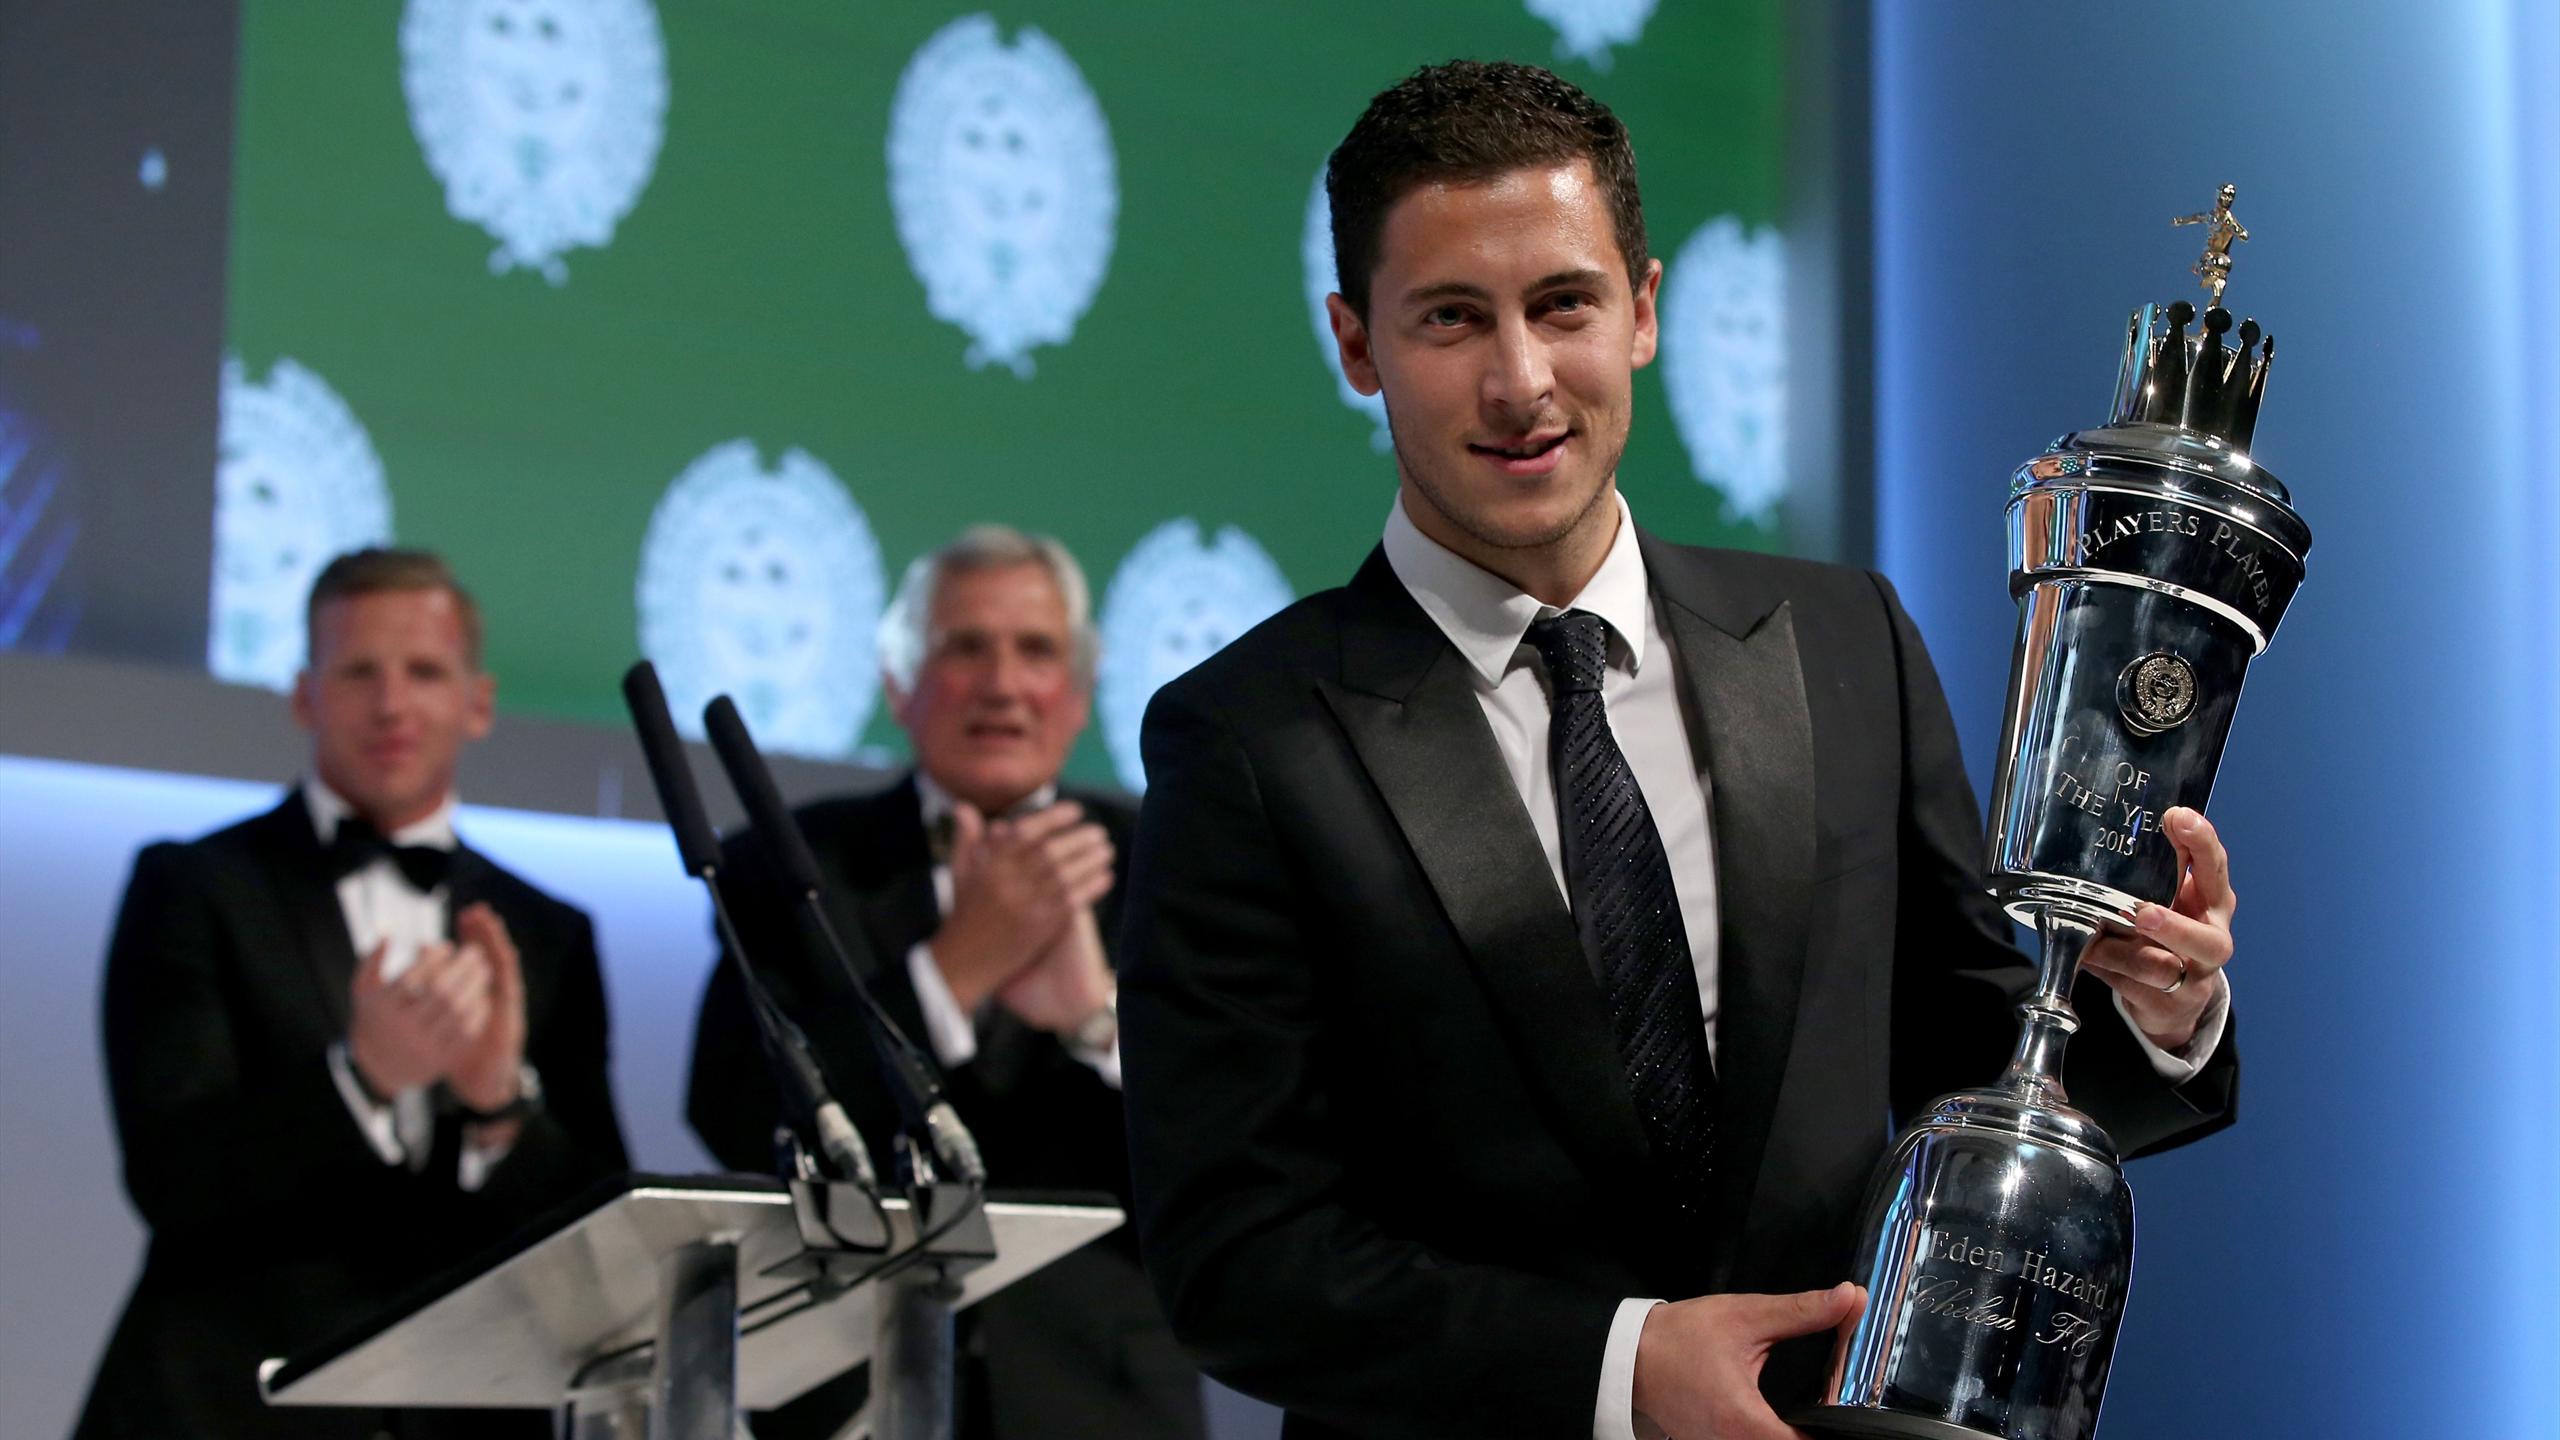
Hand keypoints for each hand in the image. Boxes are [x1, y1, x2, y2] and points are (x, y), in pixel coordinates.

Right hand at [347, 937, 490, 1096]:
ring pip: (458, 1012)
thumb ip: (373, 959)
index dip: (433, 958)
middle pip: (441, 993)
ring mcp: (422, 1045)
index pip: (413, 977)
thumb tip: (389, 933)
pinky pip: (466, 1033)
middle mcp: (402, 1028)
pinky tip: (482, 996)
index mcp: (382, 1007)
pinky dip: (478, 1012)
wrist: (377, 1066)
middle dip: (463, 968)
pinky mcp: (439, 1059)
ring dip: (476, 987)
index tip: (448, 946)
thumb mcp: (363, 989)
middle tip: (476, 952)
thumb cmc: (375, 1016)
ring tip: (484, 970)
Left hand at [443, 903, 527, 1116]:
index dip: (473, 933)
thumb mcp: (443, 1019)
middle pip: (491, 951)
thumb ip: (435, 997)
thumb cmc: (461, 1047)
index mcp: (478, 988)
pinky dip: (506, 965)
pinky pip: (509, 982)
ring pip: (503, 961)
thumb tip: (415, 975)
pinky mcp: (510, 1010)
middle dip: (484, 930)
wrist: (484, 1076)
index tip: (465, 915)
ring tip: (489, 921)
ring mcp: (504, 998)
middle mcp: (494, 989)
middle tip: (476, 910)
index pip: (477, 952)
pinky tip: (502, 949)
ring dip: (496, 941)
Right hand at [928, 801, 1115, 1009]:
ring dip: (1091, 861)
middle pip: (1051, 853)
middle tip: (1099, 833)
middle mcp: (1009, 884)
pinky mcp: (1040, 928)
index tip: (1076, 810)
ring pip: (1065, 877)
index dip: (1054, 818)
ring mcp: (1026, 907)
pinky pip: (1072, 902)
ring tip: (1107, 851)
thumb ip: (967, 838)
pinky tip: (1106, 877)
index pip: (1026, 832)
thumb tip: (964, 805)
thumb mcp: (960, 873)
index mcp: (990, 866)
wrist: (965, 961)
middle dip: (1080, 839)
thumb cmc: (965, 912)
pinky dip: (1092, 887)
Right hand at [1630, 1284, 1865, 1439]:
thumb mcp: (1744, 1317)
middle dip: (1819, 1429)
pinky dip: (1773, 1430)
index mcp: (1746, 1421)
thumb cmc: (1680, 1337)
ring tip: (1817, 1405)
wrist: (1629, 1354)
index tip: (1855, 1413)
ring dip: (1796, 1430)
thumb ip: (1800, 1312)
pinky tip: (1786, 1410)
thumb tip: (1849, 1299)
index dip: (1836, 1432)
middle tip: (1839, 1402)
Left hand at [2079, 806, 2233, 1050]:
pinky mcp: (2167, 1006)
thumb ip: (2158, 864)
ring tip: (2093, 937)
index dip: (2202, 843)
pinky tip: (2086, 954)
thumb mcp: (2169, 895)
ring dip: (2121, 953)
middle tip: (2143, 914)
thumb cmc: (2168, 931)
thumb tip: (2117, 821)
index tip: (2178, 817)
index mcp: (2215, 904)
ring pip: (2160, 969)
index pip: (2216, 869)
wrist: (2173, 999)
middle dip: (2174, 927)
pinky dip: (2104, 968)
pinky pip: (2130, 987)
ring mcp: (2193, 980)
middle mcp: (2212, 942)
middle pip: (2206, 941)